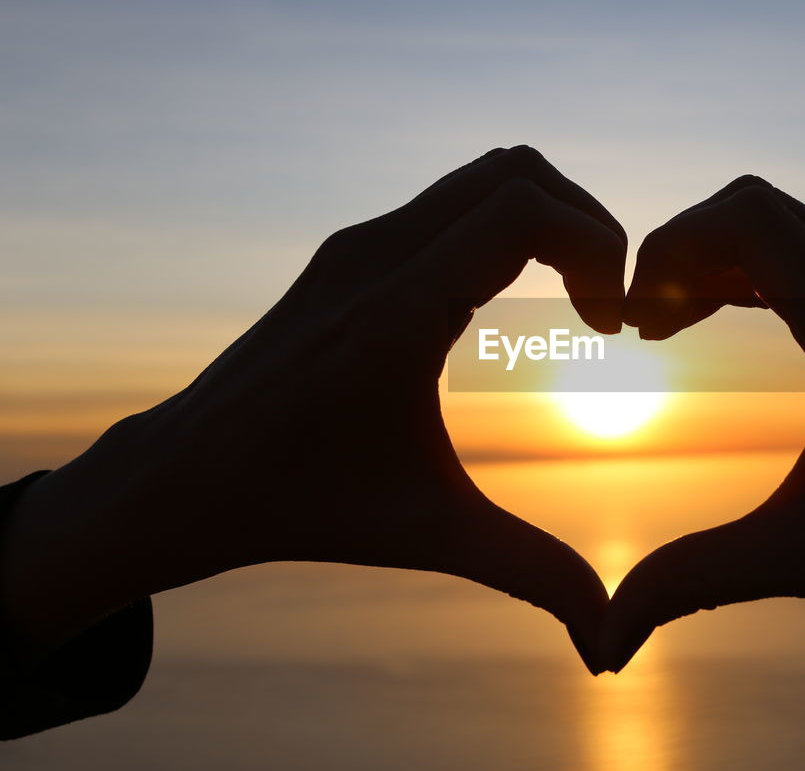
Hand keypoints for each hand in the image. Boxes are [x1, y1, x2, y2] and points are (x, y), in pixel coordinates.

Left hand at [1, 146, 621, 671]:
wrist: (185, 479)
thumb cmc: (302, 506)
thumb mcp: (428, 534)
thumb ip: (530, 572)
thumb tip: (608, 639)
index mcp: (395, 314)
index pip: (521, 210)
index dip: (597, 247)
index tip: (612, 323)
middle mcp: (374, 257)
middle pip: (516, 171)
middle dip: (588, 224)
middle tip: (608, 304)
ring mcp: (357, 245)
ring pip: (483, 177)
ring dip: (548, 222)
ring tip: (576, 300)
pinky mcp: (349, 251)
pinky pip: (451, 204)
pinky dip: (506, 229)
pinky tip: (512, 303)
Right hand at [602, 176, 804, 763]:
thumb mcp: (800, 561)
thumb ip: (692, 582)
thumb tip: (601, 645)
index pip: (746, 218)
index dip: (668, 249)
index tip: (633, 322)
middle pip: (755, 206)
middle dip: (681, 251)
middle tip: (643, 326)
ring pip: (785, 225)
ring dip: (716, 259)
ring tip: (667, 324)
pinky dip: (754, 270)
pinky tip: (718, 316)